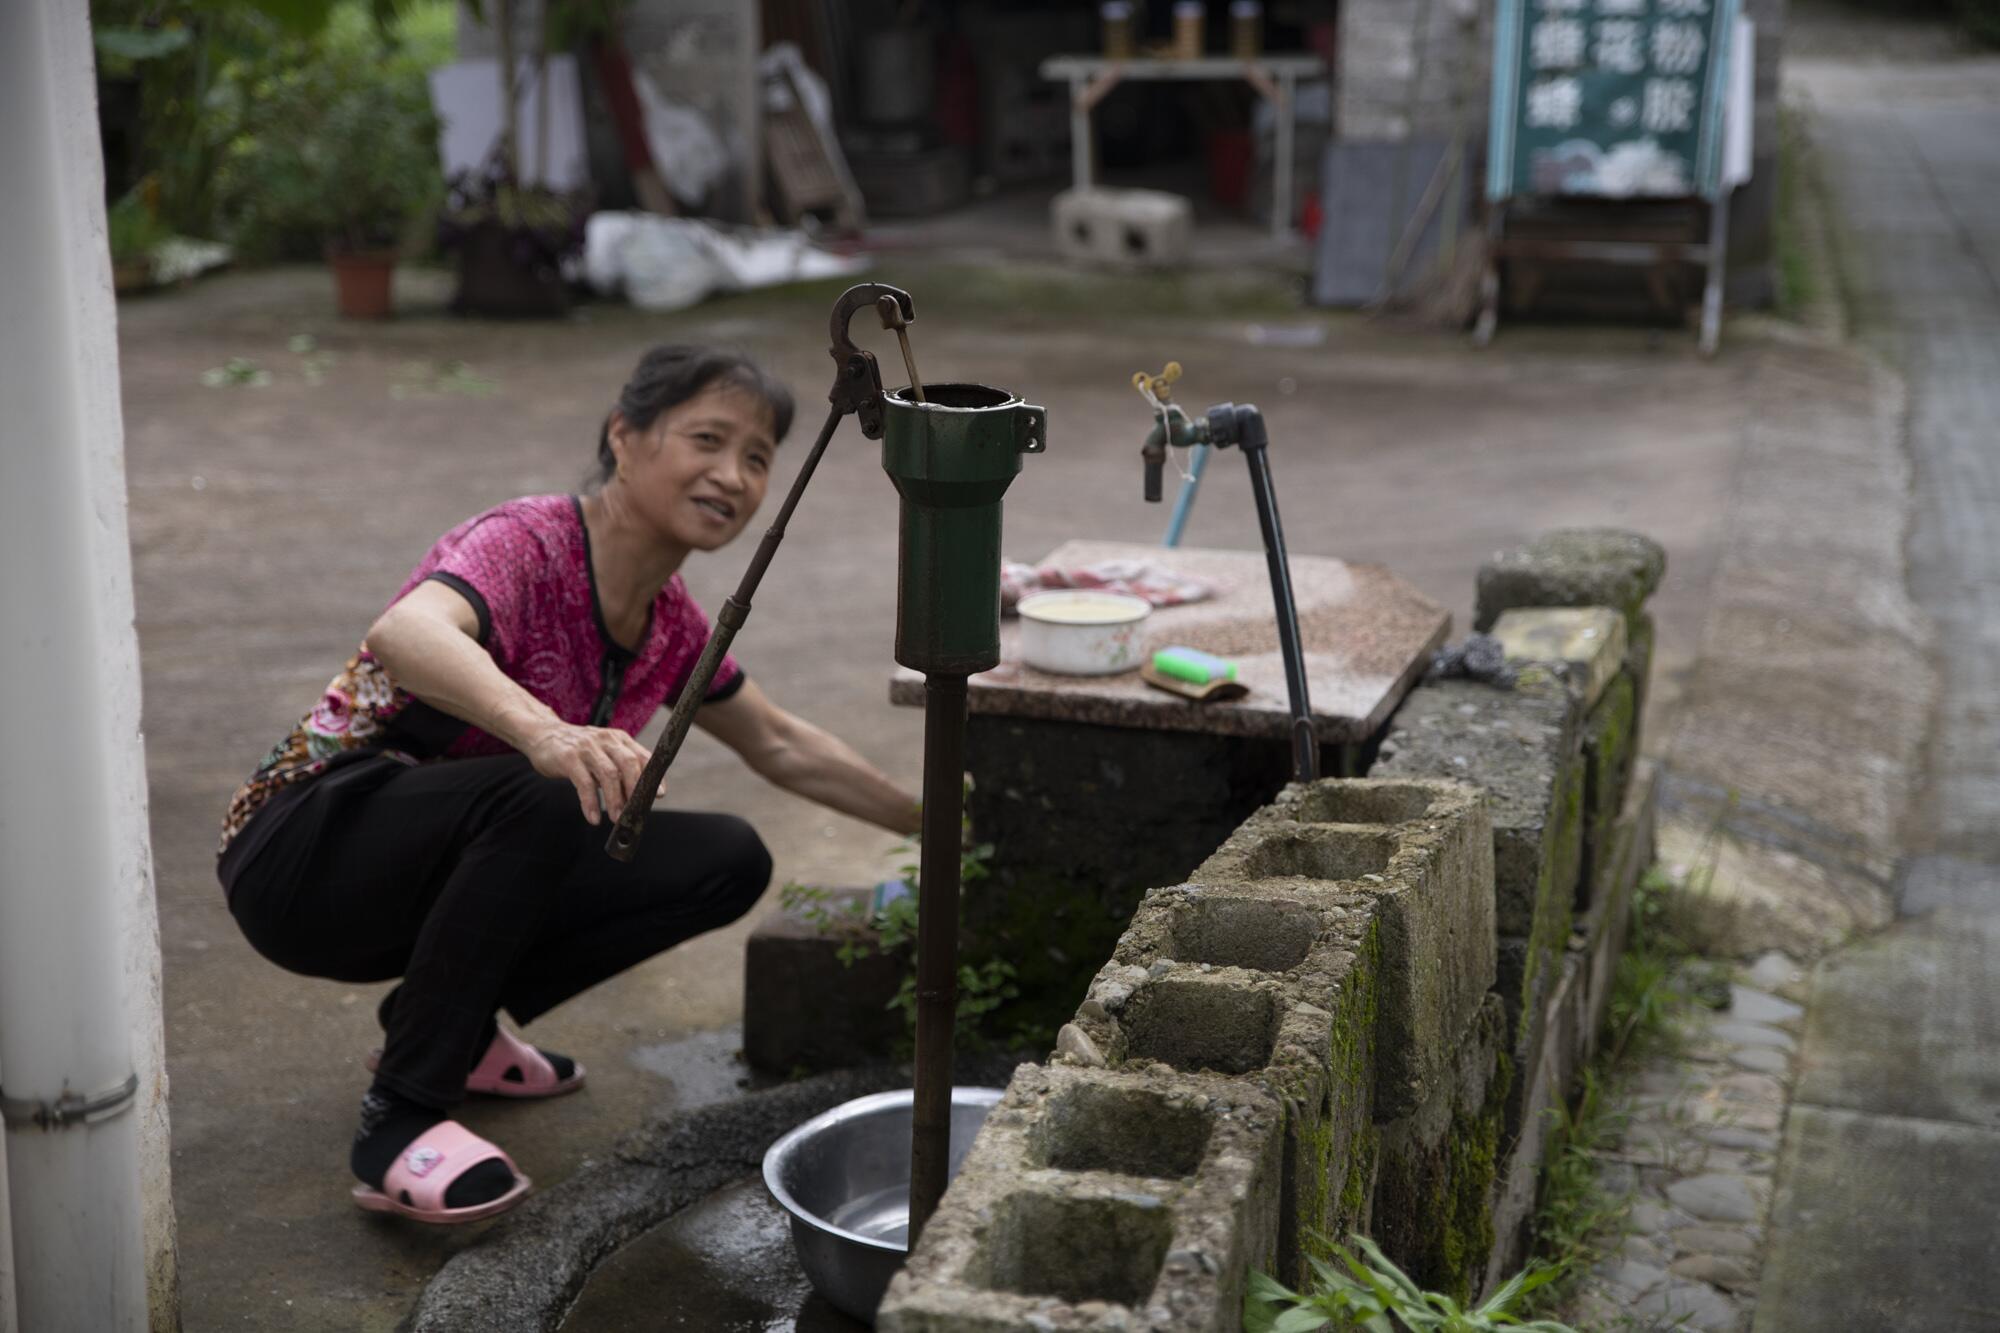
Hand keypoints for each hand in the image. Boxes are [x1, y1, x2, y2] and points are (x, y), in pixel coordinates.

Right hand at [522, 722, 652, 823]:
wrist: (543, 735)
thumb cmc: (579, 750)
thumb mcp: (604, 754)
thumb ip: (620, 770)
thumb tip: (638, 798)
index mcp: (619, 739)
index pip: (642, 756)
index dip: (652, 776)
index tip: (659, 795)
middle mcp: (606, 740)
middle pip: (628, 763)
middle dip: (634, 790)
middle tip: (635, 812)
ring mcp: (587, 748)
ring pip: (608, 774)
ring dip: (614, 799)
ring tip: (616, 819)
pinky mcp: (568, 758)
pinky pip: (584, 783)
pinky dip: (590, 803)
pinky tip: (593, 818)